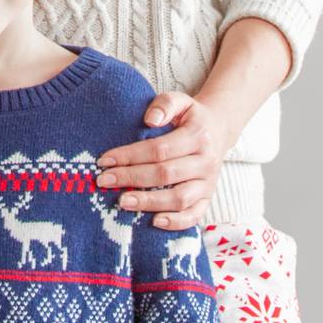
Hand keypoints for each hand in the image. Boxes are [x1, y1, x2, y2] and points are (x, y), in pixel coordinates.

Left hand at [96, 91, 232, 231]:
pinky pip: (194, 215)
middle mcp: (206, 162)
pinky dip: (176, 222)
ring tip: (122, 202)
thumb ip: (165, 105)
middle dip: (131, 178)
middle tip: (104, 181)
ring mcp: (208, 183)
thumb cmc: (190, 116)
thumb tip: (150, 119)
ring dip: (149, 202)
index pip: (159, 149)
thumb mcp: (180, 100)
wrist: (219, 130)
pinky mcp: (208, 198)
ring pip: (179, 198)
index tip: (104, 160)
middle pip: (165, 174)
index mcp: (197, 137)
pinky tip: (154, 222)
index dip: (130, 156)